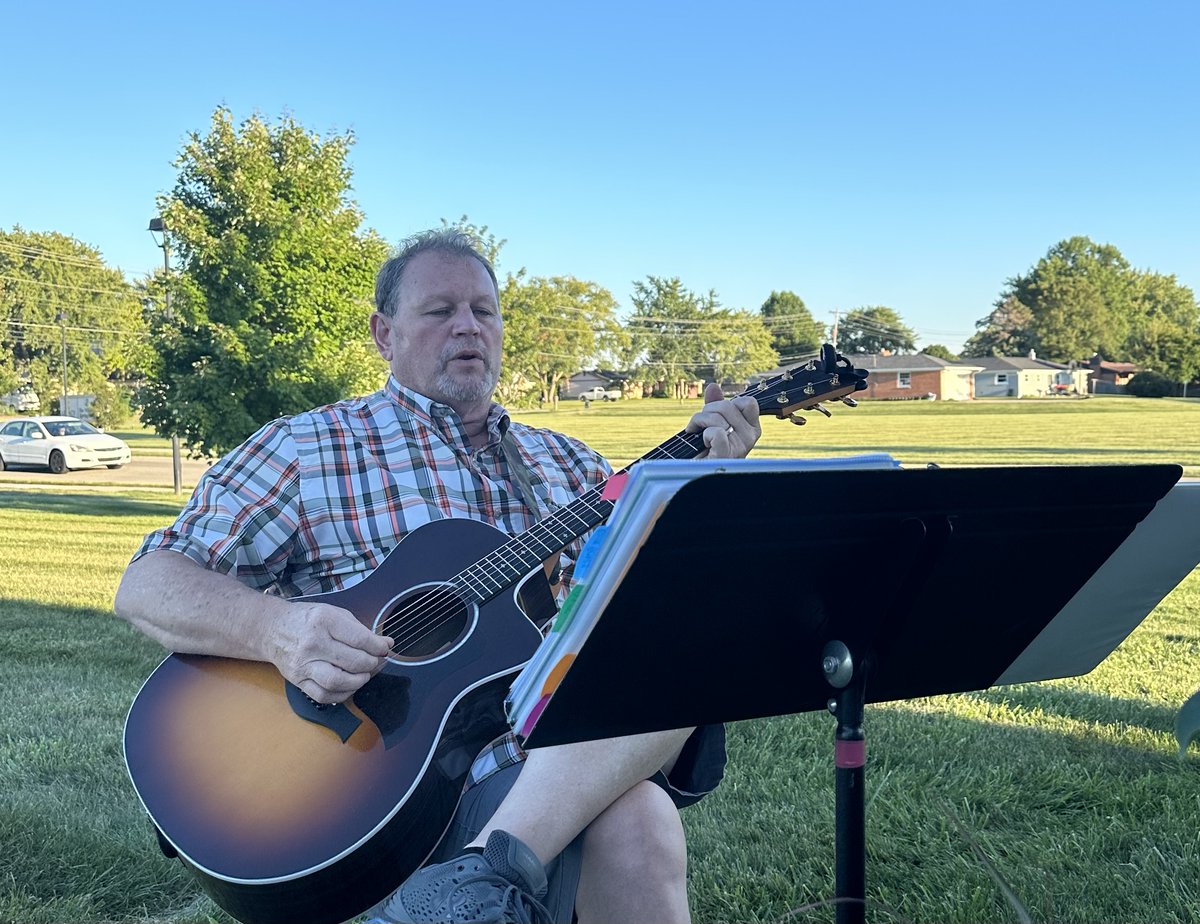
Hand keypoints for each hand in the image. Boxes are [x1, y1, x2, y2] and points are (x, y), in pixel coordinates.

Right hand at [267, 601, 393, 703]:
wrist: (273, 629)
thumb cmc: (308, 620)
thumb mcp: (335, 614)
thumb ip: (361, 630)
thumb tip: (386, 644)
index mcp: (324, 621)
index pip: (360, 639)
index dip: (378, 647)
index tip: (385, 648)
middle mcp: (313, 643)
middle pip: (353, 661)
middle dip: (372, 664)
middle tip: (376, 661)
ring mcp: (304, 664)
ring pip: (338, 682)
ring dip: (359, 681)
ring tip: (364, 674)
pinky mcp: (298, 680)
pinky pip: (324, 696)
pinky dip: (342, 694)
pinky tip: (349, 685)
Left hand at [687, 382, 761, 458]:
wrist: (695, 472)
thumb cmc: (705, 451)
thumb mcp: (712, 425)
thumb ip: (715, 405)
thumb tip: (713, 386)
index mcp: (751, 429)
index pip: (749, 402)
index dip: (728, 403)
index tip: (716, 416)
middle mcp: (750, 437)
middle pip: (727, 406)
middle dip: (706, 411)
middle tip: (699, 425)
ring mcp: (740, 447)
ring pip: (718, 417)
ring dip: (699, 421)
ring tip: (696, 433)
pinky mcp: (727, 455)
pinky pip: (716, 432)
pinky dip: (704, 434)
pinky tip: (702, 443)